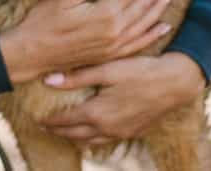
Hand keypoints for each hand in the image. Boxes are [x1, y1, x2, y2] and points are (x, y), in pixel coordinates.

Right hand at [0, 0, 173, 83]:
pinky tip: (163, 26)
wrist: (32, 54)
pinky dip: (152, 34)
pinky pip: (139, 44)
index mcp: (105, 15)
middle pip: (143, 5)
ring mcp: (115, 46)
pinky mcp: (111, 55)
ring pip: (145, 23)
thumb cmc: (43, 22)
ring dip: (159, 6)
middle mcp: (116, 32)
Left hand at [40, 52, 204, 145]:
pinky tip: (90, 131)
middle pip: (74, 135)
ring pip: (90, 141)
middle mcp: (107, 127)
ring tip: (62, 131)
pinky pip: (105, 140)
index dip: (49, 120)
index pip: (65, 120)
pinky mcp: (132, 132)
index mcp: (97, 112)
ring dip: (73, 137)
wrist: (175, 82)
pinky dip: (92, 138)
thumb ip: (77, 77)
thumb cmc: (140, 71)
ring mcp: (121, 132)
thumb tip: (48, 80)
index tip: (36, 117)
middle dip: (57, 131)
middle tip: (44, 127)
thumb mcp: (107, 69)